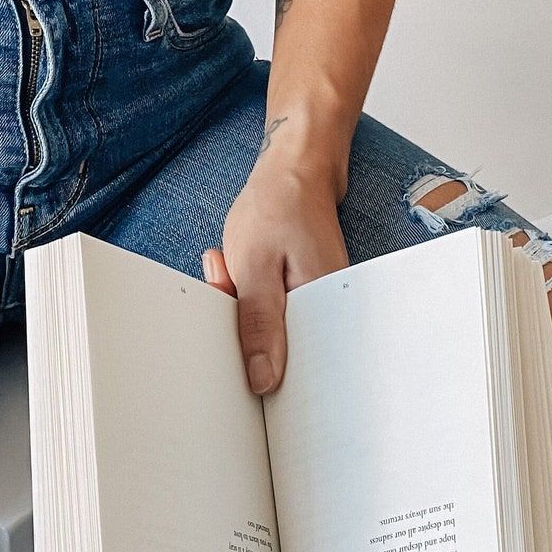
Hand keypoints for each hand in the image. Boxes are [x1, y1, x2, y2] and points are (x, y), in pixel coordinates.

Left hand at [202, 160, 348, 395]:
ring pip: (266, 331)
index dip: (259, 371)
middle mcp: (326, 316)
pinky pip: (267, 312)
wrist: (294, 170)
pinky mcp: (300, 296)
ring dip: (237, 305)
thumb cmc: (279, 207)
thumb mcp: (255, 265)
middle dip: (238, 326)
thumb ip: (257, 322)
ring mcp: (313, 306)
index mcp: (325, 315)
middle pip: (275, 353)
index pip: (298, 375)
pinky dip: (245, 294)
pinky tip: (236, 266)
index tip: (228, 348)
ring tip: (229, 264)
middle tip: (224, 280)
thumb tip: (263, 380)